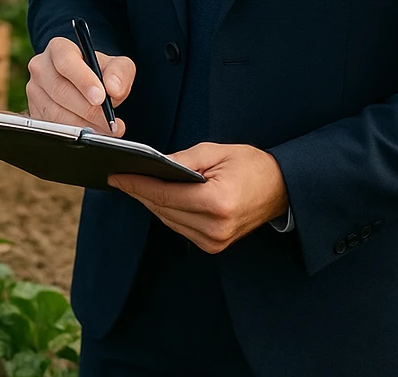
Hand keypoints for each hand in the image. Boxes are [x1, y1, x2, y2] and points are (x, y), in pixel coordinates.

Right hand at [26, 35, 134, 134]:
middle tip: (109, 122)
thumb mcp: (116, 66)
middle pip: (60, 90)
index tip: (100, 98)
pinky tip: (91, 133)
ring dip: (82, 125)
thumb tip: (113, 89)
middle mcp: (41, 67)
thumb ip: (120, 73)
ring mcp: (34, 91)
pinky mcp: (34, 111)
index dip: (83, 80)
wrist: (85, 84)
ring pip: (55, 112)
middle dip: (88, 110)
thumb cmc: (99, 72)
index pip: (65, 61)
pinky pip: (52, 127)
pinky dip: (73, 134)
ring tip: (105, 130)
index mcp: (58, 48)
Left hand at [108, 142, 289, 253]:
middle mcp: (215, 227)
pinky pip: (179, 227)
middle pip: (163, 209)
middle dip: (138, 191)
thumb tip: (152, 163)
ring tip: (131, 184)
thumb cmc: (251, 165)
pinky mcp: (214, 245)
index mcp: (217, 203)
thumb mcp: (215, 152)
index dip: (137, 184)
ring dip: (149, 202)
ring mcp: (215, 241)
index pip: (165, 195)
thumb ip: (182, 160)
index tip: (116, 176)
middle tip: (118, 176)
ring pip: (168, 220)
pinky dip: (166, 211)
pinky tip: (154, 196)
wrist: (281, 188)